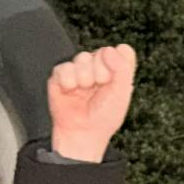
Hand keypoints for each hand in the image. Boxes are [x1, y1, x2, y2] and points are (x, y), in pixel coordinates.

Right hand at [45, 45, 135, 163]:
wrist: (83, 134)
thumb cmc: (104, 117)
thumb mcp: (122, 93)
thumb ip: (123, 68)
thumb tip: (110, 49)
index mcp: (116, 70)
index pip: (122, 50)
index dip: (120, 63)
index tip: (115, 80)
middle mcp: (98, 67)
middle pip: (102, 52)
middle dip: (102, 73)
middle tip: (98, 89)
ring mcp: (79, 70)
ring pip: (82, 57)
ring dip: (85, 78)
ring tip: (84, 91)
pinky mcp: (60, 76)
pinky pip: (64, 67)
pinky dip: (68, 81)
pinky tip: (70, 91)